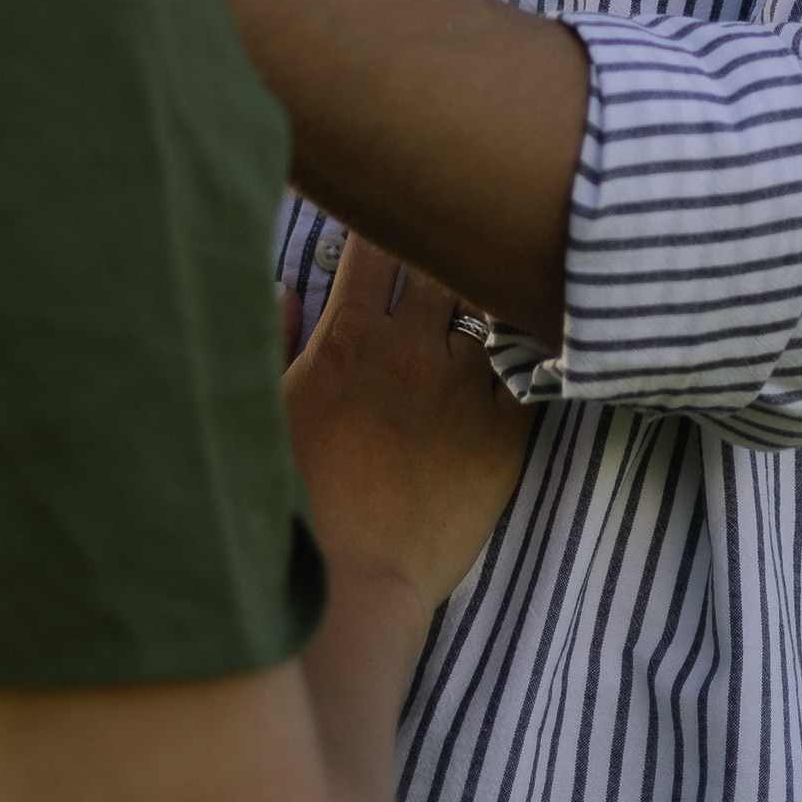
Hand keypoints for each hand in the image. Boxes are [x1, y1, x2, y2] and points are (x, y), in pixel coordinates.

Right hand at [280, 239, 529, 616]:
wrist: (356, 585)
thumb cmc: (300, 501)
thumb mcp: (269, 410)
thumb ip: (274, 338)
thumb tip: (285, 286)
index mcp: (348, 337)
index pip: (376, 242)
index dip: (386, 221)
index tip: (394, 217)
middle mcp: (411, 351)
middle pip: (442, 260)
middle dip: (445, 244)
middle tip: (452, 238)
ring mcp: (464, 391)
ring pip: (491, 304)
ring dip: (487, 291)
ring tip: (495, 279)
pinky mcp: (505, 434)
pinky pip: (531, 368)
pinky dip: (530, 347)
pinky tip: (531, 336)